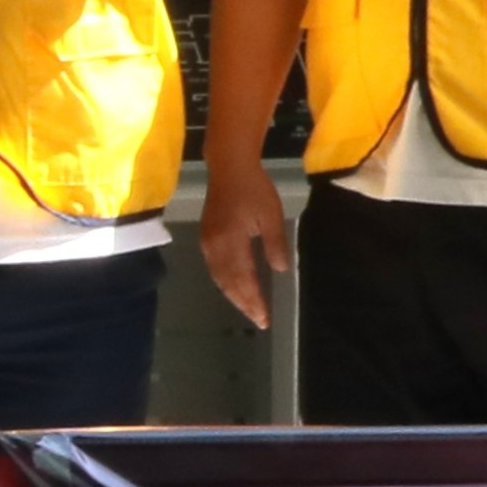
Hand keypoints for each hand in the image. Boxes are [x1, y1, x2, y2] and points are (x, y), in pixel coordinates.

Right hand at [198, 159, 293, 328]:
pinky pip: (214, 268)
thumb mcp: (271, 215)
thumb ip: (275, 244)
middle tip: (258, 320)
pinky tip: (233, 287)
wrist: (229, 167)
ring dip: (233, 296)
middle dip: (243, 303)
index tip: (264, 318)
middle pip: (228, 284)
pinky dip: (225, 282)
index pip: (244, 280)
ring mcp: (208, 243)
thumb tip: (280, 269)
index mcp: (232, 242)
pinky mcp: (206, 237)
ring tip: (247, 308)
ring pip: (219, 278)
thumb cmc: (254, 189)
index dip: (254, 300)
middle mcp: (215, 247)